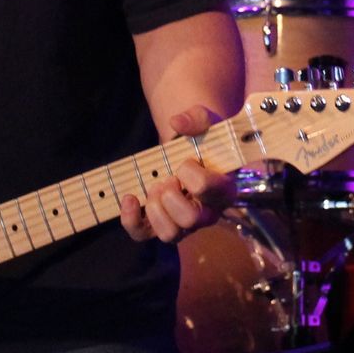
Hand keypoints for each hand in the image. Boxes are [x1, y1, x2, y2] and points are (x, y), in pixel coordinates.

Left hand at [119, 105, 231, 245]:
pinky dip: (131, 219)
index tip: (186, 162)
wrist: (189, 150)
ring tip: (154, 188)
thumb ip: (197, 118)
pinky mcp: (160, 224)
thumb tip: (177, 122)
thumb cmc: (201, 139)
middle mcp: (207, 213)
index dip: (192, 175)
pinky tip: (129, 198)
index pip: (209, 190)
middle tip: (168, 178)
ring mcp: (184, 223)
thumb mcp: (204, 122)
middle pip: (190, 220)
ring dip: (155, 209)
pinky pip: (143, 234)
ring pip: (169, 234)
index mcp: (223, 190)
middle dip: (172, 196)